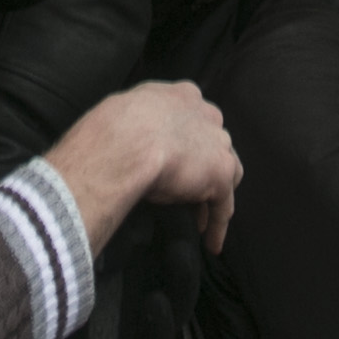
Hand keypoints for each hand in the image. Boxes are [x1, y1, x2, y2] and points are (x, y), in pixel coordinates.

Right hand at [48, 81, 242, 255]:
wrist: (125, 142)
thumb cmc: (113, 127)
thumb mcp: (126, 112)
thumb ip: (139, 122)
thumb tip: (128, 140)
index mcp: (183, 96)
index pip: (194, 120)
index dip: (189, 142)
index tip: (179, 160)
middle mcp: (207, 115)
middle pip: (214, 145)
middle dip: (204, 167)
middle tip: (189, 192)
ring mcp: (217, 144)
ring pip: (225, 174)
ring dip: (213, 197)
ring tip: (200, 220)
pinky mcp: (220, 174)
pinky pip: (223, 206)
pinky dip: (217, 226)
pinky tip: (210, 243)